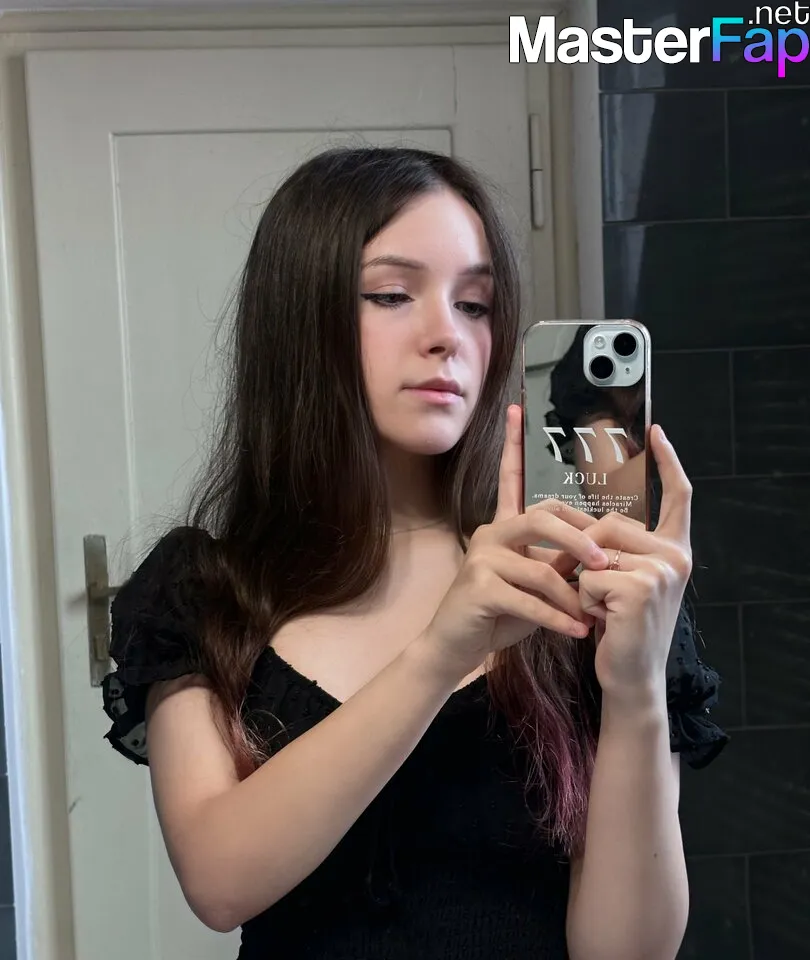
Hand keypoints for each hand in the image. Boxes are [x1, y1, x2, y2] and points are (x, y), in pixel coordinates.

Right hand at [416, 404, 610, 683]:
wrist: (456, 645)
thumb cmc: (498, 613)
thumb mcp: (534, 583)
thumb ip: (558, 562)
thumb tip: (601, 554)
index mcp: (503, 526)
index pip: (510, 477)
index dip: (512, 444)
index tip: (515, 408)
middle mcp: (491, 533)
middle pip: (543, 517)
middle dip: (581, 540)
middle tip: (607, 564)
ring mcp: (482, 559)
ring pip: (542, 567)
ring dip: (573, 596)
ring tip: (591, 616)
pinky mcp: (479, 587)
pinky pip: (531, 599)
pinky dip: (559, 619)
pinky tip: (576, 632)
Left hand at [576, 425, 692, 701]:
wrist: (630, 675)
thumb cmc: (621, 627)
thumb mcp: (626, 580)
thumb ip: (620, 548)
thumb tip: (588, 520)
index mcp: (674, 549)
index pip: (677, 496)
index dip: (667, 462)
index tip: (655, 431)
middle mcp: (676, 556)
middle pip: (611, 523)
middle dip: (586, 552)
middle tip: (594, 590)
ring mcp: (661, 570)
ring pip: (595, 550)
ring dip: (585, 581)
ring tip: (603, 608)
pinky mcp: (640, 587)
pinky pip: (589, 576)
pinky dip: (584, 599)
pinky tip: (602, 620)